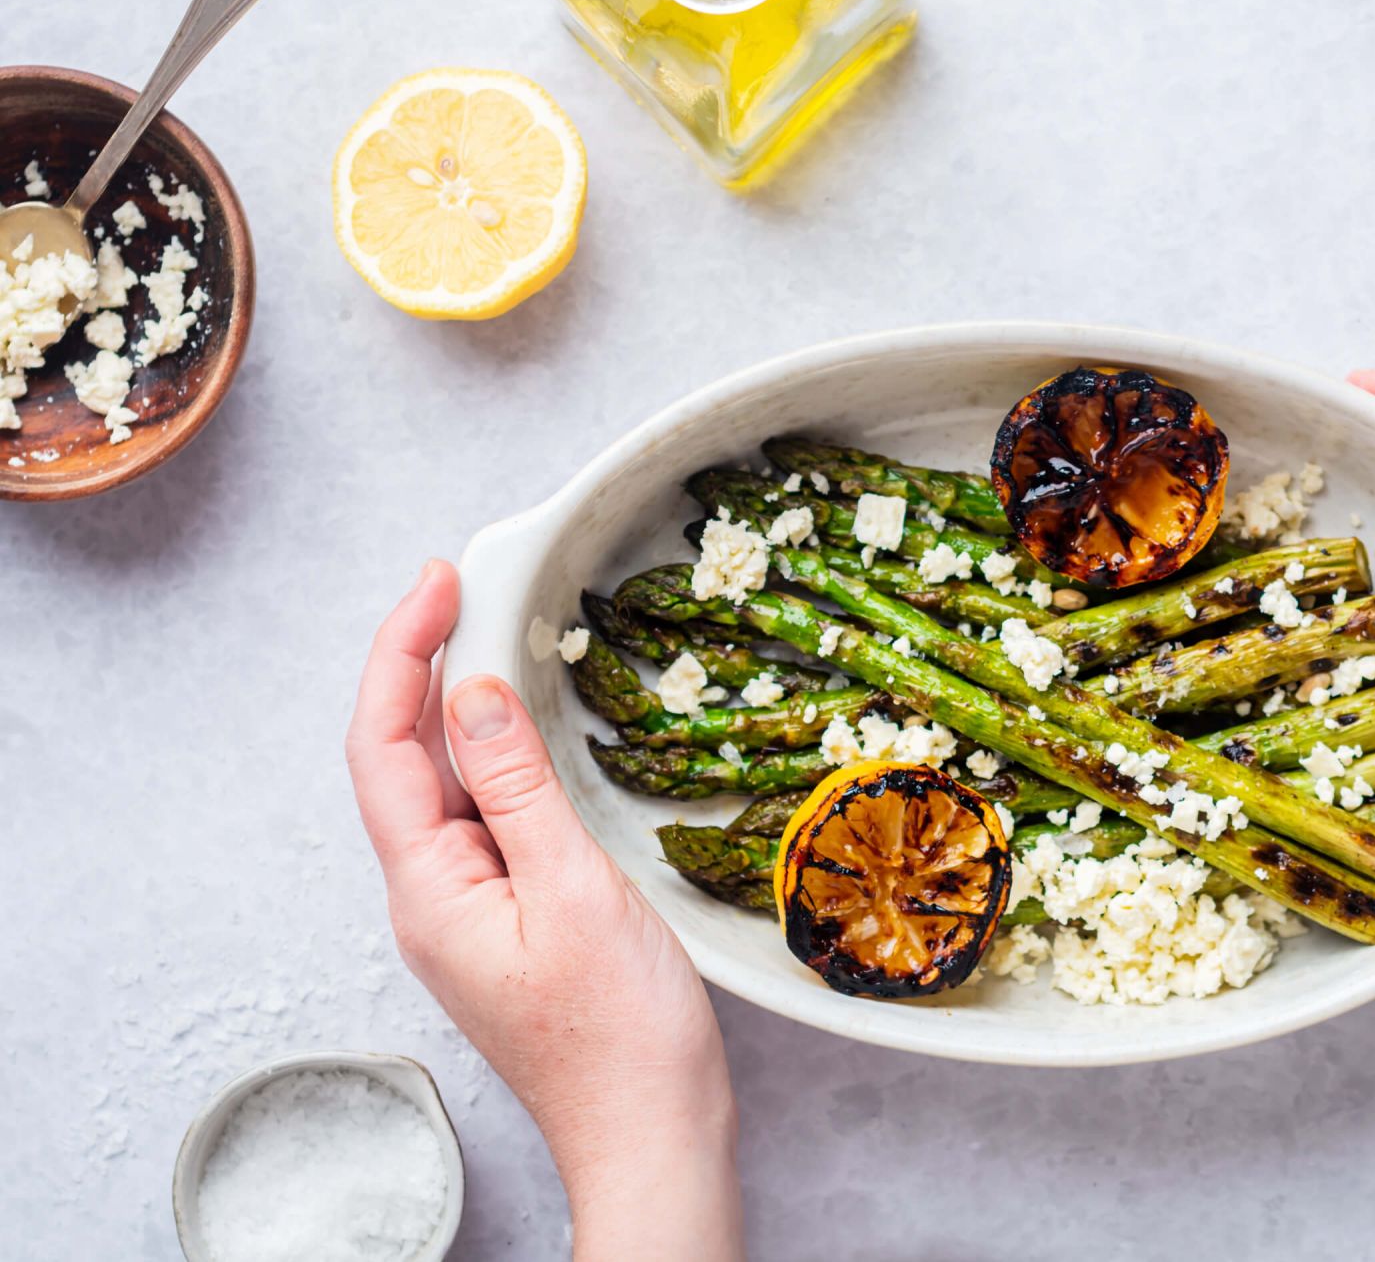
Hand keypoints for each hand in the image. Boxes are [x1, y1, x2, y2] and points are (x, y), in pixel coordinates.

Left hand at [345, 561, 743, 1261]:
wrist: (651, 1133)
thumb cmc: (621, 1035)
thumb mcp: (574, 891)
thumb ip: (517, 787)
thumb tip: (471, 692)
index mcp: (430, 889)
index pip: (382, 745)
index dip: (400, 653)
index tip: (440, 582)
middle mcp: (432, 897)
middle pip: (402, 758)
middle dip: (424, 663)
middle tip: (468, 585)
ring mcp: (468, 912)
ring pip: (445, 786)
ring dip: (462, 707)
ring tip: (496, 633)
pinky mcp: (509, 921)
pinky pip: (484, 818)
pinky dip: (499, 757)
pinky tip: (529, 733)